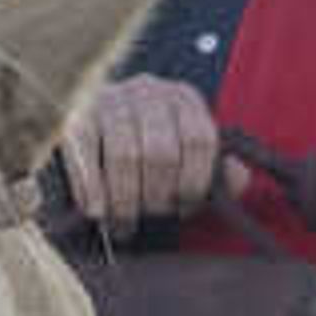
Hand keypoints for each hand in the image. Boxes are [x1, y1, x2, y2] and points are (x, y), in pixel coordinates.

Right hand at [56, 76, 227, 235]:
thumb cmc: (150, 149)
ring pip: (124, 154)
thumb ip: (218, 169)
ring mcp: (110, 100)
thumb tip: (238, 176)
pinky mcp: (77, 118)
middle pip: (161, 150)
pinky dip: (93, 189)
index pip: (199, 138)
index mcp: (183, 98)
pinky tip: (97, 211)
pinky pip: (86, 156)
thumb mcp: (188, 154)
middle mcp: (148, 91)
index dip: (194, 181)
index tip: (184, 208)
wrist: (97, 124)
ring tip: (125, 224)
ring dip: (126, 199)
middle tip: (151, 216)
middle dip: (157, 195)